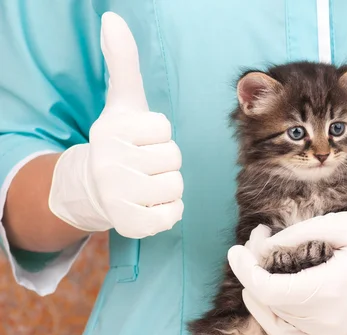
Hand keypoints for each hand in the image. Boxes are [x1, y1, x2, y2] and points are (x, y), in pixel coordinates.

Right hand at [48, 12, 182, 238]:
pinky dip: (168, 212)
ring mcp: (117, 196)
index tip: (138, 140)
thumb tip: (112, 18)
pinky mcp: (129, 224)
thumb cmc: (120, 141)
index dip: (158, 135)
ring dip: (168, 187)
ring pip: (176, 186)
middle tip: (143, 165)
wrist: (93, 187)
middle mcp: (109, 163)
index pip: (164, 128)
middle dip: (165, 162)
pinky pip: (172, 216)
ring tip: (145, 184)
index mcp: (111, 130)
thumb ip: (123, 62)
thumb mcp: (123, 102)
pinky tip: (149, 204)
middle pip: (173, 158)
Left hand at [228, 211, 346, 334]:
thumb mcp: (340, 225)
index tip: (235, 248)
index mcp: (327, 290)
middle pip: (267, 304)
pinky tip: (273, 296)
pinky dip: (274, 318)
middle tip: (257, 244)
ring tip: (262, 266)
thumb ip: (297, 235)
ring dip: (259, 296)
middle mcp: (326, 321)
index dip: (245, 269)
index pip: (267, 290)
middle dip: (252, 273)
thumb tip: (265, 248)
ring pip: (274, 324)